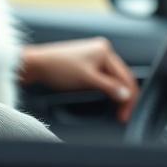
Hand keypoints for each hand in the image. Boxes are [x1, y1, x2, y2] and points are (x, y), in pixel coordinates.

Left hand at [20, 37, 138, 122]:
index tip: (125, 115)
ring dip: (116, 94)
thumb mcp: (87, 79)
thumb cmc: (58, 68)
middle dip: (124, 97)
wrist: (37, 65)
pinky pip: (104, 77)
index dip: (128, 98)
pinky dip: (108, 89)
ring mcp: (94, 56)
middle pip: (121, 77)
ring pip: (113, 78)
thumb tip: (126, 95)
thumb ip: (109, 87)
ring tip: (118, 110)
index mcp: (105, 50)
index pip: (125, 77)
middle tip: (122, 115)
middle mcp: (102, 50)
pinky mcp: (87, 63)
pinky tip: (108, 98)